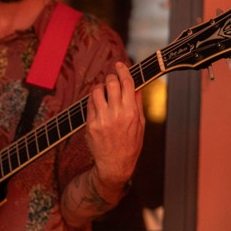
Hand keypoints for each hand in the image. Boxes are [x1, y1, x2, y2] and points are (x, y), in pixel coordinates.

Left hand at [84, 62, 144, 194]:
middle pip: (111, 83)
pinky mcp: (90, 124)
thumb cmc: (130, 145)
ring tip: (105, 91)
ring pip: (97, 91)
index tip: (120, 64)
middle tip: (112, 78)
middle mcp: (115, 114)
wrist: (114, 165)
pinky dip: (94, 99)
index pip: (127, 83)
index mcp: (131, 112)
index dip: (123, 70)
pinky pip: (89, 104)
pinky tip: (99, 103)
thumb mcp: (140, 125)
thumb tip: (136, 86)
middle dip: (112, 77)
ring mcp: (101, 119)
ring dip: (101, 87)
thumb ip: (138, 104)